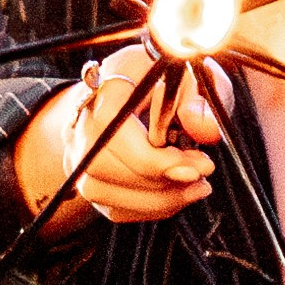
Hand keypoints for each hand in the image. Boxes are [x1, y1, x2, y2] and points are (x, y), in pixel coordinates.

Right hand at [13, 43, 221, 226]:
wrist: (133, 88)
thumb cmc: (164, 79)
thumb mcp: (190, 75)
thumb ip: (199, 98)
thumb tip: (204, 129)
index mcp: (105, 89)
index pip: (114, 129)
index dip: (154, 157)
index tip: (198, 166)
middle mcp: (82, 122)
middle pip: (104, 165)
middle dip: (160, 180)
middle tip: (201, 175)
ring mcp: (80, 155)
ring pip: (105, 193)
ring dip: (158, 199)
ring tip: (195, 188)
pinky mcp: (89, 181)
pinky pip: (113, 208)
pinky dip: (150, 208)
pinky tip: (176, 194)